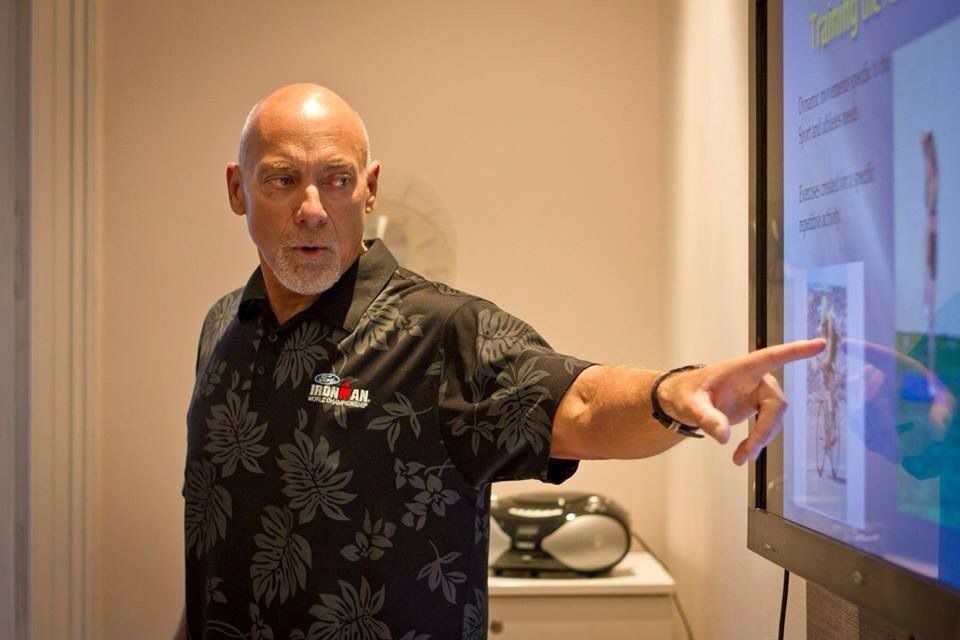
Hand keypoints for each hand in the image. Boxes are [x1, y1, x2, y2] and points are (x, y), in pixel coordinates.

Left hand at [657, 339, 825, 464]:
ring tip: (739, 458)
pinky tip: (743, 453)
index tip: (820, 344)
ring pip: (775, 418)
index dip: (796, 351)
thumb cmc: (685, 394)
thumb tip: (724, 437)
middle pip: (777, 403)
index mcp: (742, 368)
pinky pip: (768, 425)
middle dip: (765, 430)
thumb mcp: (689, 405)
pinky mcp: (758, 407)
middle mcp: (755, 378)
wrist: (682, 401)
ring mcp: (758, 393)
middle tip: (746, 452)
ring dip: (761, 440)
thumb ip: (705, 418)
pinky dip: (758, 441)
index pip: (773, 356)